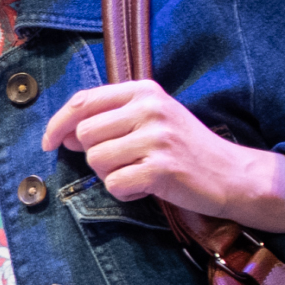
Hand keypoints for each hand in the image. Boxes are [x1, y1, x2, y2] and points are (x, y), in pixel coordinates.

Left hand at [41, 80, 284, 232]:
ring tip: (139, 173)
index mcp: (144, 91)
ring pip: (96, 161)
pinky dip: (125, 192)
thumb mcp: (151, 119)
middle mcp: (150, 109)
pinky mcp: (162, 169)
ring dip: (111, 175)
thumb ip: (110, 118)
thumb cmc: (185, 148)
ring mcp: (157, 138)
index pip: (82, 102)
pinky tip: (147, 187)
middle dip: (94, 156)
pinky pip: (115, 185)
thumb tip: (63, 135)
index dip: (57, 124)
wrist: (234, 174)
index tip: (49, 143)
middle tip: (122, 162)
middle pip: (84, 134)